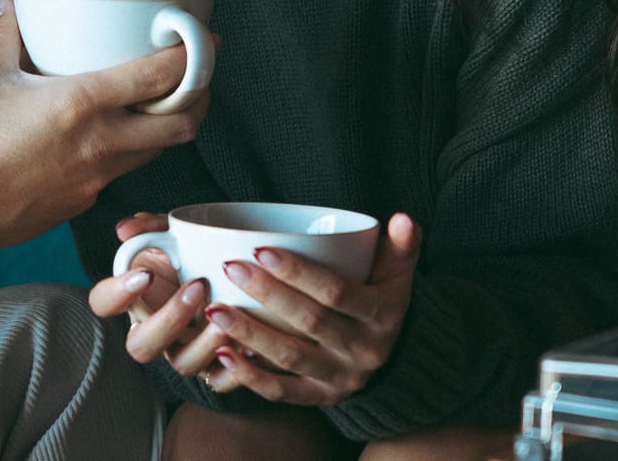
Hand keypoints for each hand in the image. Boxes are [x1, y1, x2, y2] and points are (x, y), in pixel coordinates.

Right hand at [0, 4, 205, 253]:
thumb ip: (5, 33)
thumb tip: (10, 3)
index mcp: (81, 103)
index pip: (161, 76)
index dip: (195, 54)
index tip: (204, 37)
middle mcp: (101, 142)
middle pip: (182, 122)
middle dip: (200, 95)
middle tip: (199, 74)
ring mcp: (97, 176)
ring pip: (159, 150)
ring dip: (172, 124)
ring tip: (166, 100)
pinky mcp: (86, 199)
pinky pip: (125, 170)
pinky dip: (134, 149)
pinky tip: (116, 134)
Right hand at [87, 214, 236, 385]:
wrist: (237, 275)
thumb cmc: (194, 252)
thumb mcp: (173, 233)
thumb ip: (150, 227)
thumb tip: (123, 229)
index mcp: (134, 299)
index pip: (103, 303)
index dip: (117, 293)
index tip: (146, 274)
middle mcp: (154, 331)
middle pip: (140, 346)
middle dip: (168, 319)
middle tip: (198, 286)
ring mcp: (184, 351)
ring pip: (182, 364)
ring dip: (204, 345)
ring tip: (228, 320)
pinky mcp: (216, 366)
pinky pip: (220, 380)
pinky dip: (236, 369)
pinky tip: (251, 346)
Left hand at [200, 214, 421, 405]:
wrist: (392, 356)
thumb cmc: (382, 298)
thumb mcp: (399, 273)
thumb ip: (402, 246)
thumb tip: (402, 218)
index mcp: (382, 316)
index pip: (337, 293)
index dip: (299, 273)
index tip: (261, 249)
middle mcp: (364, 352)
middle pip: (310, 323)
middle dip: (267, 294)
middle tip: (230, 267)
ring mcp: (341, 380)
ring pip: (291, 358)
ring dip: (250, 334)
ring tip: (215, 310)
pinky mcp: (320, 399)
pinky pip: (282, 392)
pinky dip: (251, 377)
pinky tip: (222, 355)